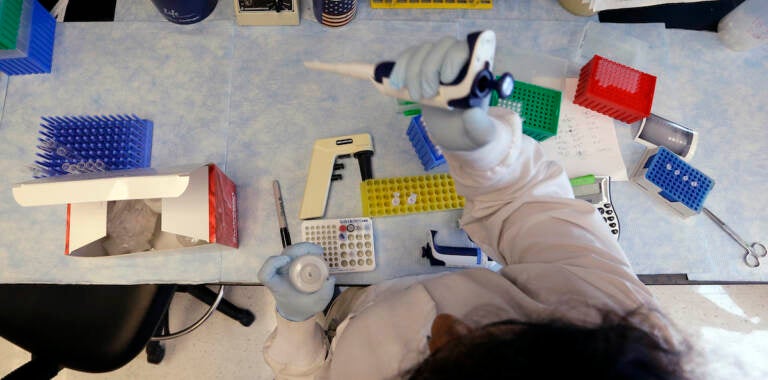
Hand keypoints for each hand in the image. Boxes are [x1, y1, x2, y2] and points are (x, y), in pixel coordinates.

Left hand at [258, 243, 335, 321]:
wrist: (295, 308)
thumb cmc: (301, 307)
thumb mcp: (315, 305)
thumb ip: (324, 294)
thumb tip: (330, 278)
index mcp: (277, 285)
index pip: (265, 274)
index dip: (272, 264)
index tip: (287, 260)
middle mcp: (278, 274)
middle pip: (282, 256)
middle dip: (299, 249)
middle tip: (317, 251)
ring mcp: (283, 267)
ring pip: (289, 251)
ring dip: (303, 248)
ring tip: (319, 251)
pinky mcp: (290, 264)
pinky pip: (295, 253)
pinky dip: (305, 250)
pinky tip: (316, 252)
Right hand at [389, 36, 495, 150]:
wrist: (454, 132)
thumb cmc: (470, 131)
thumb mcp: (479, 135)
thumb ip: (480, 127)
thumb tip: (471, 114)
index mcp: (477, 71)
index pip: (468, 48)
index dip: (454, 57)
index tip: (447, 79)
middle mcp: (459, 60)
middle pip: (443, 45)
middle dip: (430, 69)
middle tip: (428, 95)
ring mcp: (439, 61)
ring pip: (423, 50)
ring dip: (413, 71)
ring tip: (416, 96)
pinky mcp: (421, 68)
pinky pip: (408, 57)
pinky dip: (400, 68)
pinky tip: (396, 84)